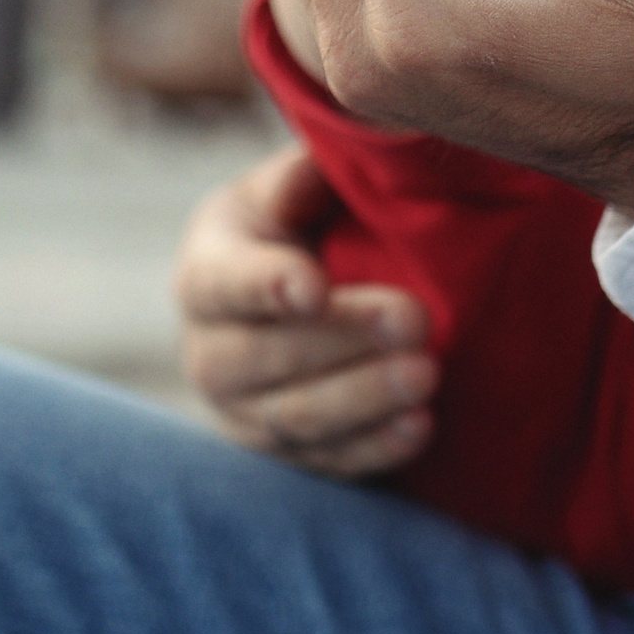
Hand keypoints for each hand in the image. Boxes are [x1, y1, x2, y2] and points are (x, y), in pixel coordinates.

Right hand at [172, 145, 438, 478]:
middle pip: (259, 358)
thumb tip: (312, 171)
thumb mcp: (298, 188)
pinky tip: (420, 426)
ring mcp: (247, 413)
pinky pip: (328, 461)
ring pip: (295, 417)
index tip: (312, 285)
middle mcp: (211, 351)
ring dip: (364, 398)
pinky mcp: (291, 456)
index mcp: (208, 272)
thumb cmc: (310, 225)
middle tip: (413, 319)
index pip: (222, 283)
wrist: (316, 298)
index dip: (263, 286)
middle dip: (340, 341)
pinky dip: (374, 448)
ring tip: (426, 375)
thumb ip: (302, 177)